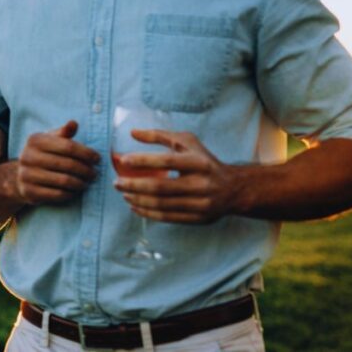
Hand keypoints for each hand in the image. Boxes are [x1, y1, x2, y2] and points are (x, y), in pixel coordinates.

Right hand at [17, 121, 99, 204]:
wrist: (18, 176)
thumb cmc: (41, 154)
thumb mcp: (50, 140)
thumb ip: (63, 132)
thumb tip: (74, 123)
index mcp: (35, 140)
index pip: (68, 146)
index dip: (86, 153)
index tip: (97, 159)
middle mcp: (28, 156)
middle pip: (67, 164)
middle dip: (85, 170)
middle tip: (94, 173)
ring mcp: (26, 175)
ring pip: (63, 181)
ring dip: (80, 183)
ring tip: (87, 182)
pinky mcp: (29, 192)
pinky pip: (57, 194)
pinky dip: (70, 193)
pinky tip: (75, 191)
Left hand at [114, 129, 240, 223]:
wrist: (234, 189)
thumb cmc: (204, 161)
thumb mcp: (187, 142)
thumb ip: (160, 136)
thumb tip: (132, 132)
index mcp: (199, 162)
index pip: (167, 161)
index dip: (143, 160)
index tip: (123, 160)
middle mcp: (201, 184)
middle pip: (160, 187)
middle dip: (134, 186)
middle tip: (116, 183)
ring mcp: (201, 204)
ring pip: (161, 205)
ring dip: (138, 200)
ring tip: (124, 194)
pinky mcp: (198, 219)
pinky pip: (167, 217)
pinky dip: (148, 213)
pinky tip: (135, 206)